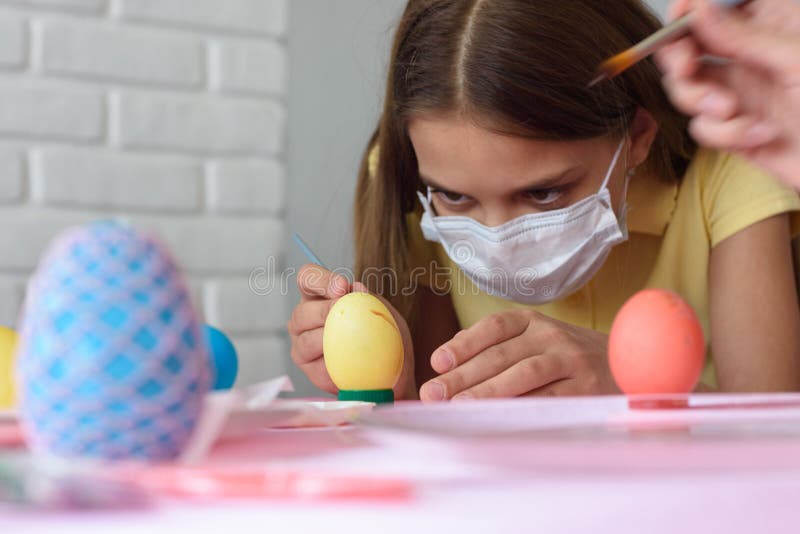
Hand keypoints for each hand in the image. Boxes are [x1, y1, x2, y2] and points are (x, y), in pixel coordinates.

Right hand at [287, 264, 415, 397]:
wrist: (393, 369)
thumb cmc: (382, 334)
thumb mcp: (380, 310)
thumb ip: (366, 298)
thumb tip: (356, 289)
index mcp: (318, 297)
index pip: (307, 278)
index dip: (320, 279)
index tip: (341, 287)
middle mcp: (304, 321)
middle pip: (302, 312)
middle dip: (325, 311)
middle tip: (348, 314)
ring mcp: (303, 346)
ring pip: (306, 341)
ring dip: (330, 340)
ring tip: (353, 342)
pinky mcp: (311, 371)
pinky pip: (319, 369)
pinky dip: (338, 365)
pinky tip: (353, 364)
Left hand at [418, 310, 618, 400]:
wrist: (626, 364)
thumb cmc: (564, 357)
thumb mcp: (532, 341)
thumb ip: (493, 348)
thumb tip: (445, 364)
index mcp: (533, 321)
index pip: (494, 327)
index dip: (464, 343)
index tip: (437, 362)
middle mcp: (551, 336)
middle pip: (501, 354)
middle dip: (464, 375)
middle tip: (435, 393)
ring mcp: (571, 360)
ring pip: (524, 374)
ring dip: (488, 391)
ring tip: (460, 407)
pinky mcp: (587, 388)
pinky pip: (549, 400)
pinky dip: (521, 409)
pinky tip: (498, 419)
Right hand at [657, 0, 799, 187]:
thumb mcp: (794, 61)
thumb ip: (744, 36)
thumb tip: (700, 10)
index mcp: (773, 25)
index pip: (719, 5)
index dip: (693, 8)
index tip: (680, 19)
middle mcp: (751, 57)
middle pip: (690, 45)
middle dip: (680, 58)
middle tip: (687, 69)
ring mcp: (741, 93)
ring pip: (688, 88)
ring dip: (699, 101)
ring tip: (730, 111)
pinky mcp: (734, 130)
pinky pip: (704, 127)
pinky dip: (725, 134)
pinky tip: (759, 135)